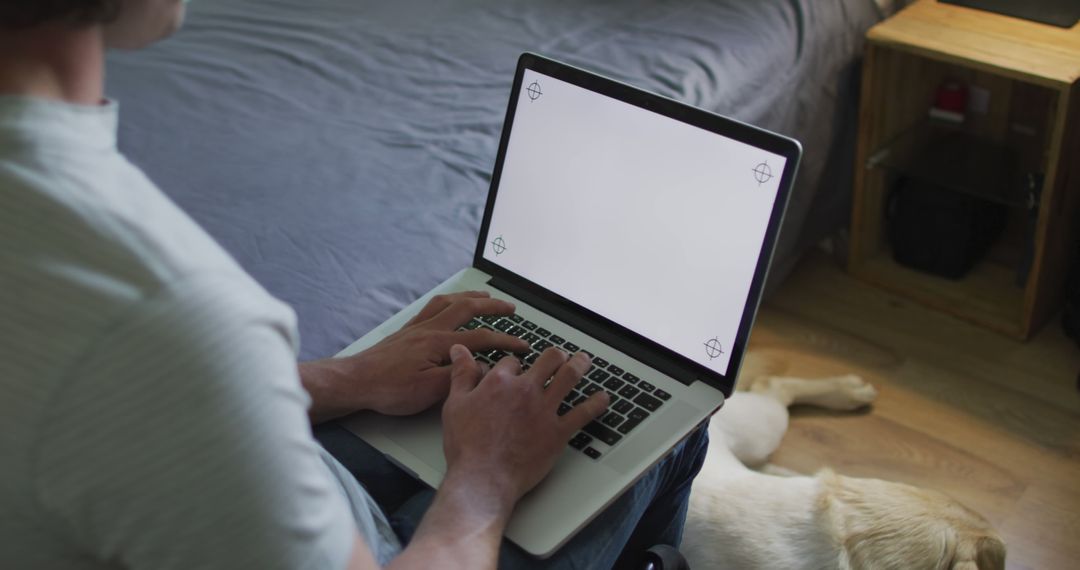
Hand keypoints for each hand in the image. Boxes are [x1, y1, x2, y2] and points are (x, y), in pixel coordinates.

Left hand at [301, 291, 528, 420]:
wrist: (356, 382)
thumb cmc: (389, 389)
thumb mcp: (429, 391)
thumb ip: (458, 377)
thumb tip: (482, 368)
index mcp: (438, 343)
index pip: (481, 338)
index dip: (506, 340)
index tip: (523, 345)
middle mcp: (429, 329)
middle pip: (467, 308)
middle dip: (492, 306)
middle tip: (510, 307)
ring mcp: (416, 327)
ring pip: (449, 302)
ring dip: (470, 297)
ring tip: (485, 296)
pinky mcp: (406, 331)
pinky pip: (432, 306)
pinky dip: (447, 300)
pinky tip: (449, 303)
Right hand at [441, 344, 608, 508]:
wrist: (483, 478)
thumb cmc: (467, 445)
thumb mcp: (455, 404)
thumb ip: (461, 375)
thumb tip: (460, 350)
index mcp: (500, 382)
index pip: (513, 362)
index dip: (514, 365)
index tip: (516, 371)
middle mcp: (525, 391)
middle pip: (548, 360)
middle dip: (555, 355)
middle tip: (559, 356)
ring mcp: (544, 410)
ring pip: (569, 377)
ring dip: (580, 365)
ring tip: (584, 361)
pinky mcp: (558, 432)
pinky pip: (583, 413)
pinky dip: (596, 404)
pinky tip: (603, 398)